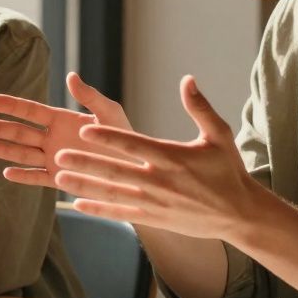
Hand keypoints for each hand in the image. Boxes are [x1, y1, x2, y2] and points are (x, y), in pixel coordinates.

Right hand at [0, 72, 131, 188]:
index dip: (10, 106)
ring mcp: (54, 159)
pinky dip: (23, 176)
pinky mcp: (60, 179)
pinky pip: (37, 178)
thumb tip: (71, 76)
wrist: (135, 167)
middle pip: (20, 132)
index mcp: (61, 119)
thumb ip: (90, 97)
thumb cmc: (124, 135)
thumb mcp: (109, 113)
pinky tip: (7, 173)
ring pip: (23, 154)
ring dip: (5, 150)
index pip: (30, 111)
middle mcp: (52, 139)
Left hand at [52, 75, 263, 241]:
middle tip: (59, 154)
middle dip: (85, 162)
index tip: (85, 129)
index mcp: (172, 157)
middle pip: (115, 170)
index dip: (108, 137)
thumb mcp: (219, 135)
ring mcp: (155, 202)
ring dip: (84, 185)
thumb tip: (187, 79)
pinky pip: (121, 213)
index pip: (133, 144)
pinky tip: (77, 206)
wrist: (239, 214)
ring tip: (60, 177)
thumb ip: (200, 107)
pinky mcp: (154, 218)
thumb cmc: (228, 170)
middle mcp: (159, 180)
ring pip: (112, 193)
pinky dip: (98, 210)